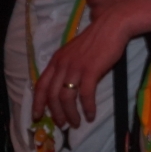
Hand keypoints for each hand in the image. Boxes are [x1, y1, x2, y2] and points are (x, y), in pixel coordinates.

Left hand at [34, 0, 150, 127]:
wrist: (113, 26)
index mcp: (56, 60)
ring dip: (70, 114)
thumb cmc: (97, 40)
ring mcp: (75, 68)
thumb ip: (67, 66)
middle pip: (52, 95)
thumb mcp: (75, 52)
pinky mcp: (90, 70)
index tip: (37, 116)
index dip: (37, 103)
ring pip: (66, 97)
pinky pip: (85, 94)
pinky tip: (91, 115)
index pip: (40, 85)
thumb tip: (65, 85)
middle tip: (62, 124)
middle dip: (55, 113)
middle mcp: (62, 65)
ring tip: (76, 123)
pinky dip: (87, 107)